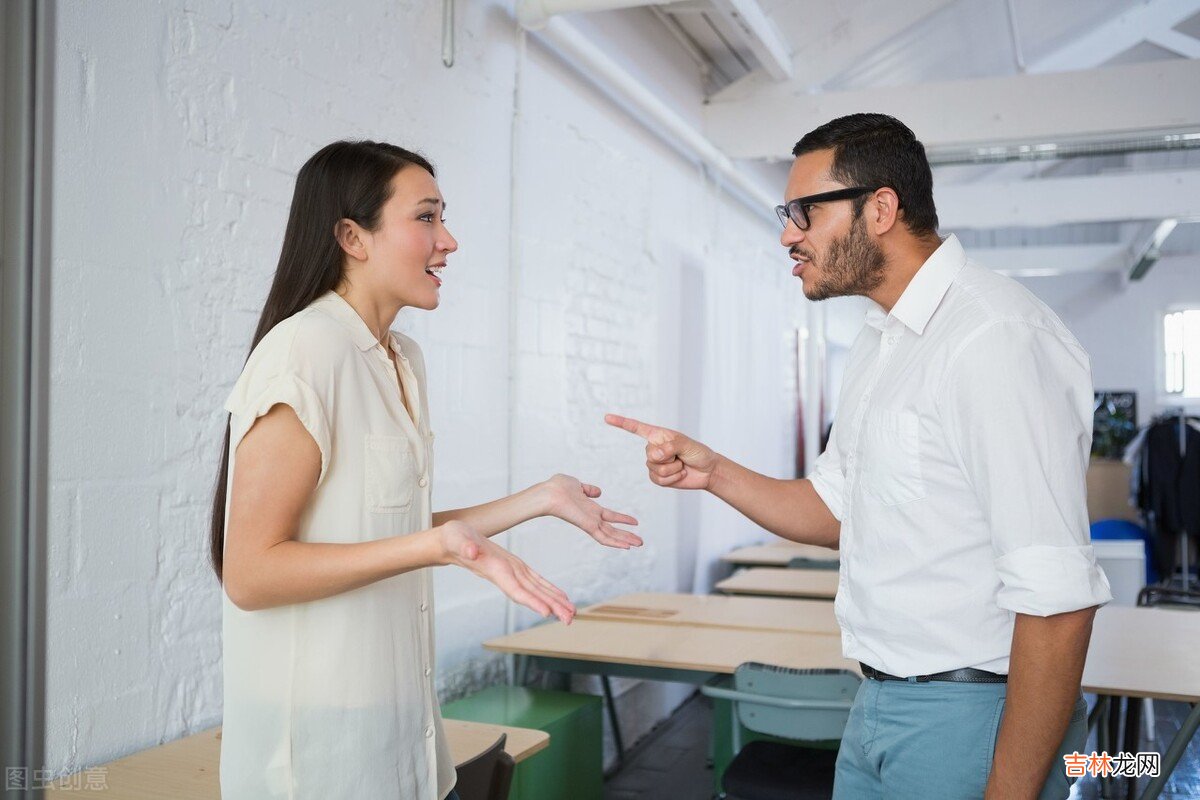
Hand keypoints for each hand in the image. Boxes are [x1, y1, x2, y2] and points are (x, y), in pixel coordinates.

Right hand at [438, 520, 575, 622]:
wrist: (450, 542)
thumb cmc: (453, 539)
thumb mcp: (457, 537)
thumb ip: (464, 545)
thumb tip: (471, 550)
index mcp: (495, 571)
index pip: (515, 590)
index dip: (531, 601)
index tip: (546, 613)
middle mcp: (506, 576)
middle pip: (530, 596)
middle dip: (550, 608)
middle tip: (569, 620)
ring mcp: (511, 573)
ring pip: (536, 591)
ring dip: (554, 602)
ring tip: (571, 614)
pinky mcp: (514, 567)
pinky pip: (535, 582)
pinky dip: (548, 590)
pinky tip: (561, 598)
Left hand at [541, 474, 642, 548]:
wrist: (549, 493)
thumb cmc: (557, 487)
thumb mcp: (576, 484)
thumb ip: (588, 489)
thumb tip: (598, 492)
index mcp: (589, 508)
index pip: (609, 516)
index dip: (622, 519)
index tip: (634, 522)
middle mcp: (591, 517)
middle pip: (612, 529)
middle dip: (626, 535)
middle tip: (640, 541)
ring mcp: (590, 523)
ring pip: (611, 535)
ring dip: (625, 540)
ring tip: (639, 544)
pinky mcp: (587, 526)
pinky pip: (603, 537)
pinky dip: (615, 543)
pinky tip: (626, 546)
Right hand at [604, 414, 718, 490]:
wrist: (707, 471)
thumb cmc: (698, 453)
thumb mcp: (687, 444)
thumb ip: (670, 447)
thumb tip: (656, 455)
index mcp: (658, 435)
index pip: (636, 428)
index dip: (621, 423)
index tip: (606, 418)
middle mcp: (653, 448)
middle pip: (650, 455)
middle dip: (668, 458)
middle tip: (680, 456)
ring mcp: (654, 464)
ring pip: (655, 469)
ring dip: (673, 469)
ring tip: (681, 465)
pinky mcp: (658, 478)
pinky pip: (659, 480)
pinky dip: (673, 479)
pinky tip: (680, 473)